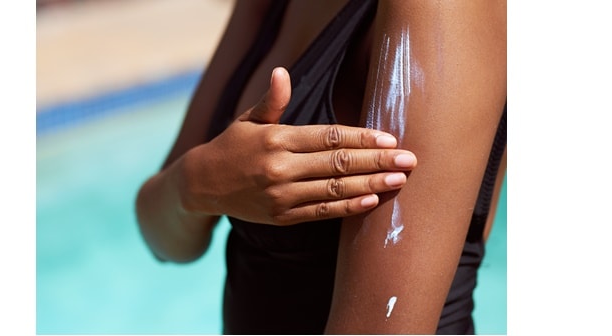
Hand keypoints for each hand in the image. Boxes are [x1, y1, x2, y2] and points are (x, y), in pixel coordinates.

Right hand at [178, 67, 416, 225]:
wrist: (202, 185)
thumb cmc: (232, 146)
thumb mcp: (248, 119)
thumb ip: (272, 100)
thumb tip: (282, 73)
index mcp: (276, 139)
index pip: (328, 137)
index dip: (362, 137)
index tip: (389, 138)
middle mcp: (280, 168)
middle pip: (338, 164)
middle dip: (377, 161)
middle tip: (409, 160)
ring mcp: (281, 195)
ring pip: (334, 190)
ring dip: (370, 185)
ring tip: (398, 180)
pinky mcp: (282, 216)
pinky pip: (321, 213)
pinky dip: (348, 208)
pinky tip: (372, 201)